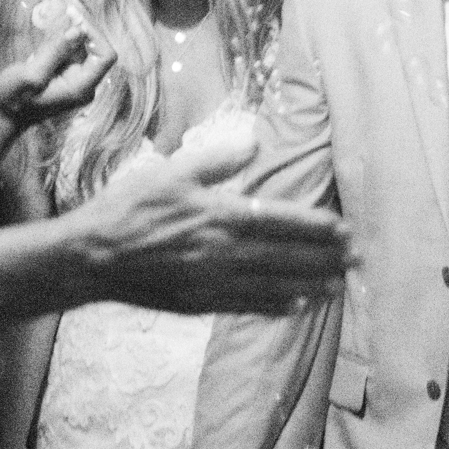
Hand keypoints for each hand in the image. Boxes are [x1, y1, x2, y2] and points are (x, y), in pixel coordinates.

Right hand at [0, 20, 114, 129]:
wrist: (3, 116)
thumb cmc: (13, 99)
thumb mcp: (31, 75)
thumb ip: (55, 52)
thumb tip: (78, 30)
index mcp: (81, 87)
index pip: (106, 56)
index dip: (94, 34)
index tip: (73, 19)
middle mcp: (85, 84)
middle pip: (95, 49)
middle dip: (80, 28)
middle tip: (61, 9)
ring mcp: (76, 80)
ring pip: (82, 47)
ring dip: (69, 30)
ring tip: (52, 14)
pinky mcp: (65, 76)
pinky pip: (70, 52)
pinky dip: (62, 38)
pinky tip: (47, 28)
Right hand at [72, 128, 352, 314]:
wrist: (91, 257)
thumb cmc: (128, 207)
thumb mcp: (170, 172)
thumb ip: (216, 160)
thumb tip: (253, 141)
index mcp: (219, 214)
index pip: (281, 221)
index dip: (316, 227)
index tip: (345, 230)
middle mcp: (222, 251)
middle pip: (285, 256)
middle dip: (324, 259)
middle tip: (356, 261)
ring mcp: (212, 281)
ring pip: (272, 285)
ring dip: (308, 285)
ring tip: (337, 287)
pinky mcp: (198, 302)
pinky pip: (246, 306)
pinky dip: (274, 307)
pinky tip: (296, 307)